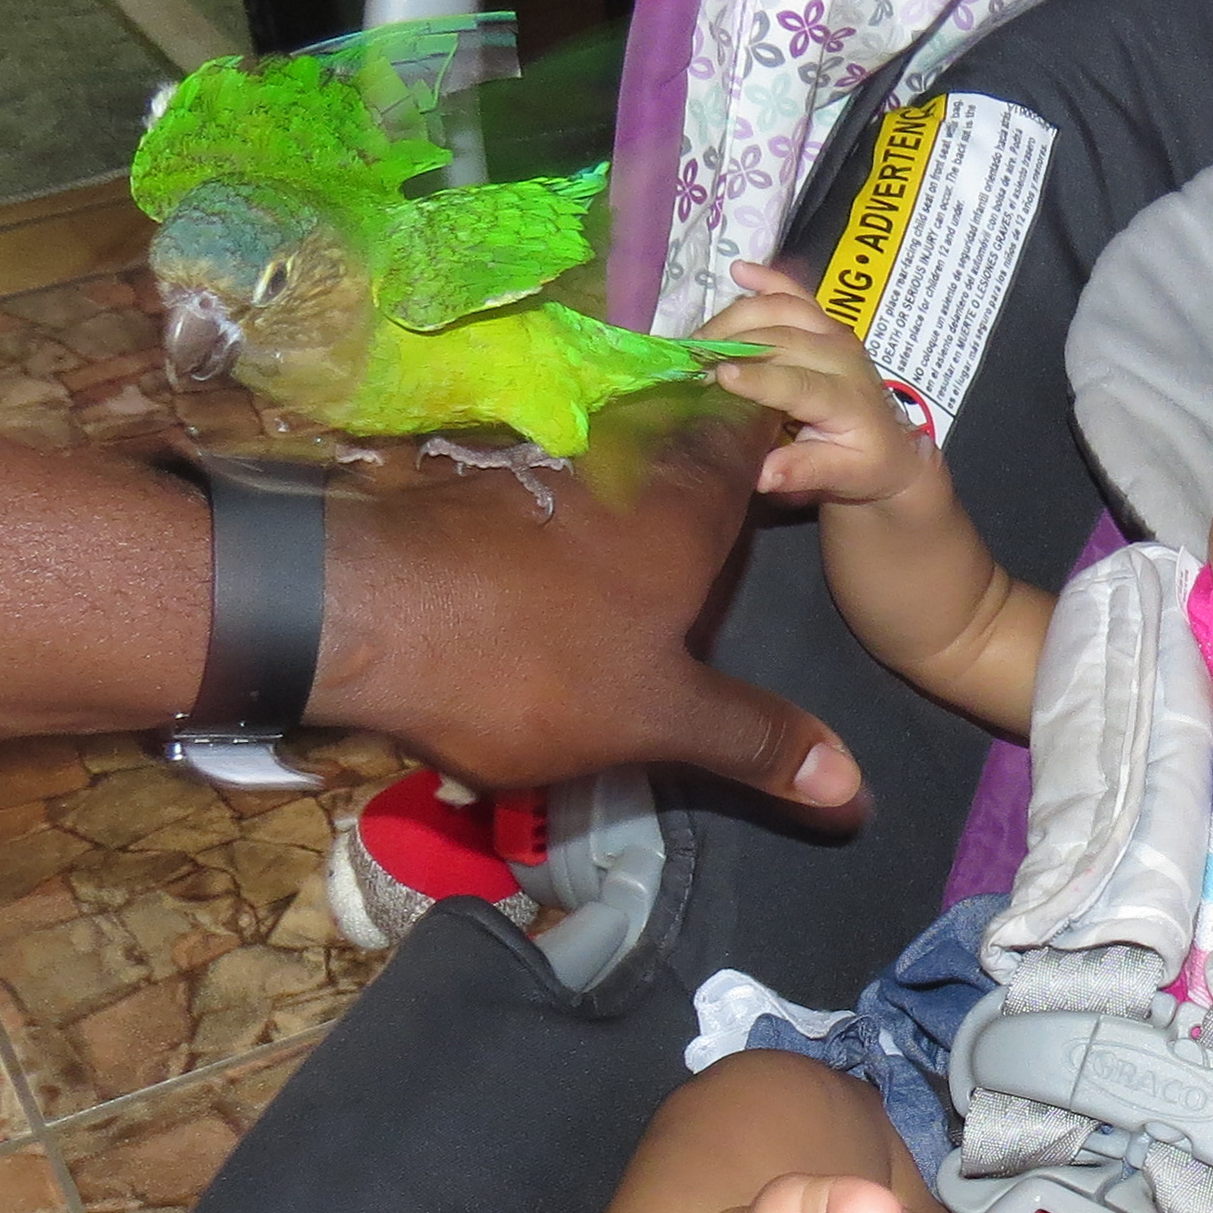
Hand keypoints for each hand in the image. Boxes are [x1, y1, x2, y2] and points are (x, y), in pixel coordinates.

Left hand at [307, 407, 863, 805]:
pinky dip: (567, 511)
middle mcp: (623, 460)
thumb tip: (859, 786)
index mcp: (687, 501)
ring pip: (616, 455)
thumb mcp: (655, 719)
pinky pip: (549, 482)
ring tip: (652, 553)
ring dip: (638, 486)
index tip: (802, 461)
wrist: (352, 612)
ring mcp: (541, 465)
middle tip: (737, 513)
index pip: (756, 426)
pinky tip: (559, 564)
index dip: (783, 432)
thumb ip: (753, 741)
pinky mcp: (475, 485)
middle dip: (714, 461)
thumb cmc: (528, 660)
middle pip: (687, 431)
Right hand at [705, 261, 937, 510]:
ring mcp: (834, 333)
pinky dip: (766, 279)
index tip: (719, 376)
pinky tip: (738, 270)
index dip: (759, 378)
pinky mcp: (826, 323)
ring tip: (698, 339)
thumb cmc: (864, 465)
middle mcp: (842, 357)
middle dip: (733, 344)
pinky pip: (795, 293)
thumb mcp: (843, 478)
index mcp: (847, 398)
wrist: (892, 447)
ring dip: (737, 317)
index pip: (799, 383)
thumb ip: (805, 472)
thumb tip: (763, 475)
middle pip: (783, 338)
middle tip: (688, 360)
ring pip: (783, 309)